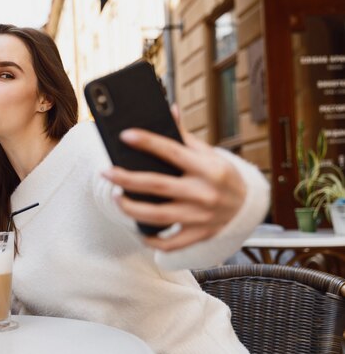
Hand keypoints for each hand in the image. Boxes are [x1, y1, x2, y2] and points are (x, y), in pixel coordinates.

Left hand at [101, 105, 246, 250]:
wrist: (248, 207)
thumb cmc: (222, 175)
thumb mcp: (210, 153)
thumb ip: (186, 137)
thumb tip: (169, 110)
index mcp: (208, 167)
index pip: (171, 151)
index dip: (147, 142)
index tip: (125, 136)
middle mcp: (204, 192)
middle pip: (156, 186)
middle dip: (126, 179)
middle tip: (106, 172)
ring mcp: (201, 217)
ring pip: (157, 216)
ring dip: (131, 209)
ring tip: (116, 198)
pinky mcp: (199, 235)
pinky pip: (169, 243)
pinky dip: (151, 240)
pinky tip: (137, 229)